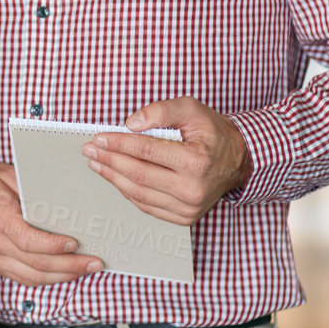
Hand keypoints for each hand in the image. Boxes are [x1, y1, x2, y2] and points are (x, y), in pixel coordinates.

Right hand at [0, 162, 102, 285]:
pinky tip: (64, 274)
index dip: (53, 246)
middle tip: (94, 263)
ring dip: (62, 277)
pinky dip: (47, 279)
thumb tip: (63, 204)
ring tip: (85, 270)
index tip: (75, 243)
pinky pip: (23, 278)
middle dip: (70, 266)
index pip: (27, 240)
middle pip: (35, 264)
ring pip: (32, 277)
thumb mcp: (8, 175)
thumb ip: (33, 190)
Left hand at [84, 97, 252, 224]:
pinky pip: (147, 205)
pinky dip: (128, 191)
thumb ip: (162, 111)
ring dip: (113, 177)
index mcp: (196, 162)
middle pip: (139, 175)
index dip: (119, 144)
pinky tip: (116, 178)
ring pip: (139, 193)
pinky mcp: (184, 217)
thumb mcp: (193, 109)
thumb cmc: (213, 133)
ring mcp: (189, 208)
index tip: (99, 138)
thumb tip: (132, 123)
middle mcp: (193, 189)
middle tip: (91, 149)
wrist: (237, 161)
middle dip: (110, 160)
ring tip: (97, 163)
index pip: (147, 152)